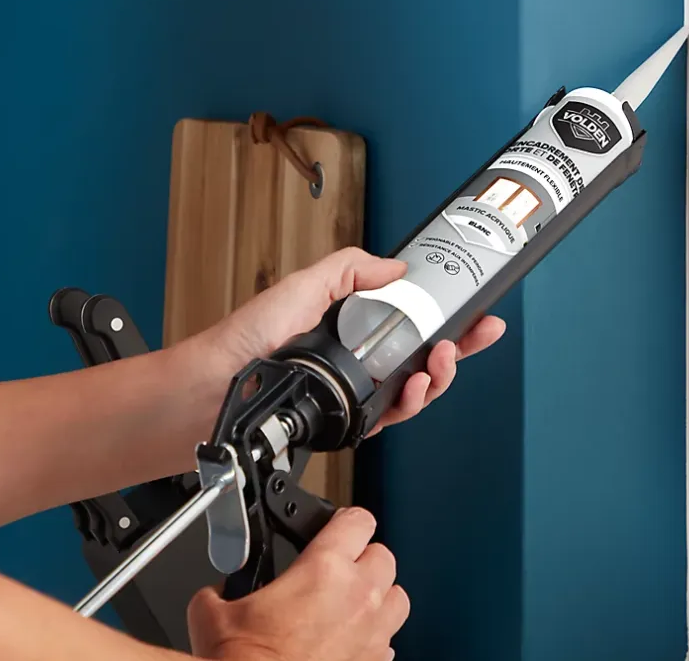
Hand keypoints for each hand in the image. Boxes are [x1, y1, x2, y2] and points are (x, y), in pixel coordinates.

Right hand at [188, 507, 406, 660]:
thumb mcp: (213, 611)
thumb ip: (223, 586)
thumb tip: (218, 589)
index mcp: (324, 568)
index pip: (358, 519)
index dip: (347, 520)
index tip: (337, 527)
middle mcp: (357, 596)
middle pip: (383, 555)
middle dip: (364, 558)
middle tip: (341, 567)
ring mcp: (372, 634)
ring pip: (397, 597)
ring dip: (379, 595)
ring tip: (354, 602)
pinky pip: (389, 641)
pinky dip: (375, 637)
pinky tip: (350, 641)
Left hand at [204, 247, 505, 432]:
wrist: (214, 388)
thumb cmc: (248, 338)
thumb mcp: (304, 286)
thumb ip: (350, 270)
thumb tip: (395, 267)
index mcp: (351, 324)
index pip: (411, 318)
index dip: (445, 315)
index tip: (474, 308)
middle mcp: (358, 359)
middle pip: (423, 355)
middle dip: (457, 347)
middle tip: (474, 336)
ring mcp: (355, 392)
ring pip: (415, 389)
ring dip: (438, 375)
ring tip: (441, 360)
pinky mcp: (348, 421)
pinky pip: (392, 415)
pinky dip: (412, 402)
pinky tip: (417, 387)